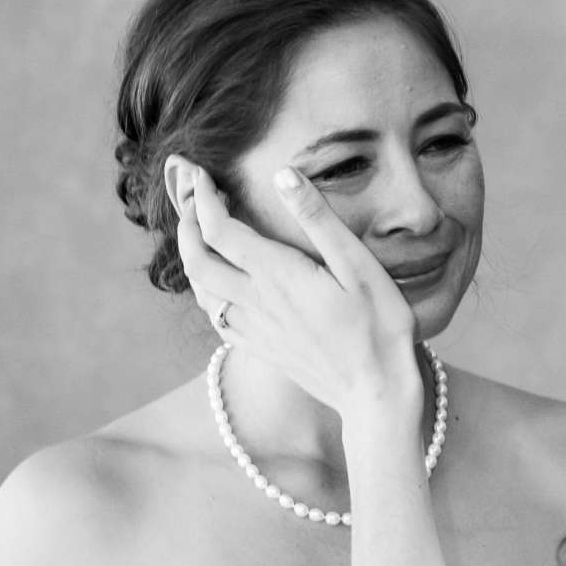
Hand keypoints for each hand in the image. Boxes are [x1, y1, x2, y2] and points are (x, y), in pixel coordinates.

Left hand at [173, 161, 418, 420]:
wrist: (377, 393)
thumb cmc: (379, 327)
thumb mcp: (359, 265)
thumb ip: (319, 219)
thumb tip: (283, 176)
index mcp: (277, 275)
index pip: (219, 229)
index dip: (202, 197)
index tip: (200, 172)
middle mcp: (257, 302)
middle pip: (197, 260)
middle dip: (186, 224)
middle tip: (190, 196)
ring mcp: (256, 329)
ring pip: (202, 291)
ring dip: (191, 257)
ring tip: (197, 232)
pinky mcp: (262, 348)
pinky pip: (217, 318)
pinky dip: (206, 292)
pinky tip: (218, 284)